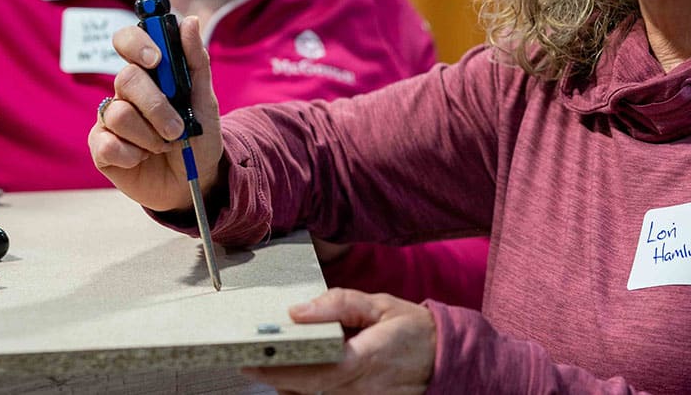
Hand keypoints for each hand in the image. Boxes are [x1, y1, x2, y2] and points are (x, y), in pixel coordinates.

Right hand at [88, 15, 223, 211]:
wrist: (195, 180)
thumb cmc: (199, 137)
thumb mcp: (206, 100)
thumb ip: (196, 61)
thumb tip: (189, 20)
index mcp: (149, 73)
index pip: (127, 40)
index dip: (136, 43)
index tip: (155, 59)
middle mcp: (125, 92)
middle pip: (125, 78)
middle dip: (156, 106)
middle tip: (177, 128)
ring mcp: (110, 119)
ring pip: (118, 114)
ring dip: (150, 136)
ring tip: (164, 146)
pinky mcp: (101, 147)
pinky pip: (107, 144)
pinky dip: (132, 155)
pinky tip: (142, 159)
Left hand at [240, 288, 435, 393]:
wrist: (443, 360)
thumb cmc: (412, 330)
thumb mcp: (380, 304)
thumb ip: (340, 303)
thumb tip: (299, 310)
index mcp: (366, 359)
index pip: (315, 370)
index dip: (280, 368)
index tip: (251, 360)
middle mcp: (360, 389)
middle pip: (305, 390)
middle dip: (273, 375)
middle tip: (248, 360)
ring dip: (286, 384)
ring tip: (267, 365)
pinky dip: (303, 392)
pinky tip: (294, 377)